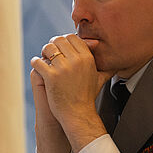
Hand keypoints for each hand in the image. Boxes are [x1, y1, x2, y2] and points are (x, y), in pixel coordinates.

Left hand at [29, 34, 111, 152]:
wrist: (79, 114)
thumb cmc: (87, 98)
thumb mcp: (99, 80)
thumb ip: (107, 70)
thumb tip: (117, 66)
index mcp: (87, 58)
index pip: (72, 37)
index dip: (65, 40)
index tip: (61, 47)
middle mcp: (76, 61)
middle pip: (59, 40)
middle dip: (53, 44)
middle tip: (50, 51)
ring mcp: (63, 68)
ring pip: (48, 48)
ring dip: (44, 51)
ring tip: (43, 57)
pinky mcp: (51, 77)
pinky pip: (38, 62)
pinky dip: (36, 62)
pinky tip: (37, 65)